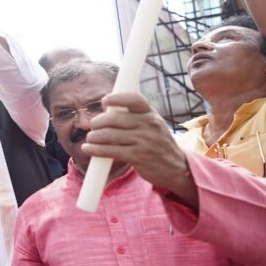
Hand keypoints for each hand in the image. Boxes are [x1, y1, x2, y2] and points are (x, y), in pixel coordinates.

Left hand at [82, 93, 197, 208]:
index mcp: (151, 113)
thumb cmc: (158, 143)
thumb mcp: (152, 124)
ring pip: (109, 135)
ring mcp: (144, 141)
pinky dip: (95, 149)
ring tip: (90, 139)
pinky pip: (110, 151)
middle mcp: (149, 125)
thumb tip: (108, 108)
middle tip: (92, 125)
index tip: (105, 101)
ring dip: (94, 137)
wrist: (177, 167)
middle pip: (114, 118)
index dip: (117, 98)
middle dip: (98, 122)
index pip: (134, 99)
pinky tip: (89, 149)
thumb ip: (134, 115)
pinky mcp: (138, 157)